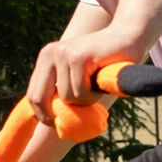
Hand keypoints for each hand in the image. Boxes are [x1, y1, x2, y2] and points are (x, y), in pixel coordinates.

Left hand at [26, 26, 145, 111]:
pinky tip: (101, 82)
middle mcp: (50, 53)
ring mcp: (64, 54)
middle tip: (71, 122)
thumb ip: (62, 91)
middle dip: (54, 115)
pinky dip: (93, 96)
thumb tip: (48, 121)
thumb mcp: (77, 76)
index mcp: (46, 58)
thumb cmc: (105, 63)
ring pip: (66, 97)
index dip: (42, 114)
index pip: (33, 93)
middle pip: (39, 97)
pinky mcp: (79, 57)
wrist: (129, 37)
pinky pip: (81, 92)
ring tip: (95, 88)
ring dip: (84, 102)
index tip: (56, 125)